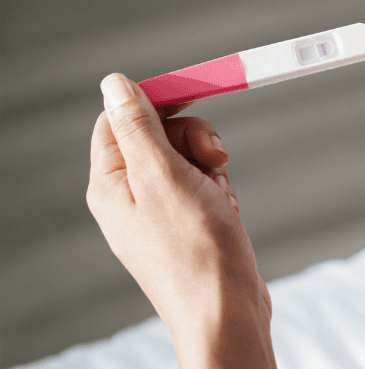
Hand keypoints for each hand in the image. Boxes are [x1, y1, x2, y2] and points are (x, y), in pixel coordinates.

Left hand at [88, 74, 273, 368]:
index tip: (195, 96)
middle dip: (194, 138)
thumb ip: (138, 127)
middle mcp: (130, 196)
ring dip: (212, 165)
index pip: (120, 119)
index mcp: (111, 184)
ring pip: (188, 158)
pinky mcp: (189, 223)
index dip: (156, 101)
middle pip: (160, 135)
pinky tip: (227, 211)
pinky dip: (222, 189)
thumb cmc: (195, 248)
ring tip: (221, 195)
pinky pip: (205, 184)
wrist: (226, 308)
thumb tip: (113, 84)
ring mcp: (161, 211)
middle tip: (215, 158)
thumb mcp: (163, 175)